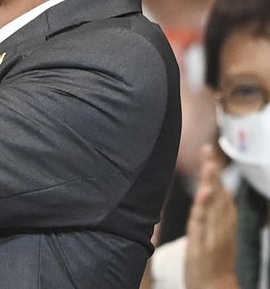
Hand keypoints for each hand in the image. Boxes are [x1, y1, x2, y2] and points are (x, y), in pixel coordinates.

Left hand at [183, 144, 237, 288]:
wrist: (215, 288)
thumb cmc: (214, 260)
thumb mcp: (215, 232)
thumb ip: (214, 212)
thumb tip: (216, 190)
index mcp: (223, 222)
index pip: (220, 192)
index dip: (215, 173)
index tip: (210, 152)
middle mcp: (220, 227)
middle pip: (218, 195)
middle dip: (213, 172)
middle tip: (208, 150)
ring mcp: (212, 236)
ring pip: (212, 207)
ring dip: (211, 184)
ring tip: (209, 165)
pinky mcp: (201, 246)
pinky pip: (202, 225)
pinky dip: (204, 209)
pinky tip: (204, 195)